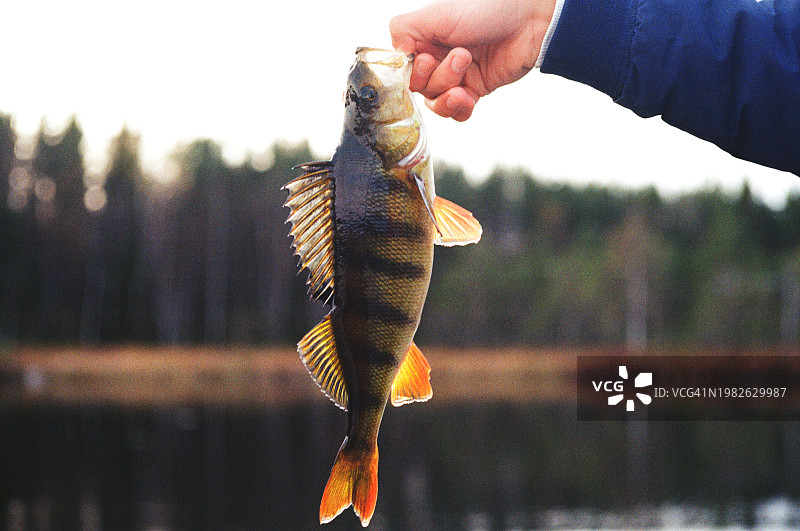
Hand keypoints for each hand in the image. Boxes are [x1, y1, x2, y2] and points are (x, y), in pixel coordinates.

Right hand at [390, 0, 554, 120]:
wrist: (530, 22)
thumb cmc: (486, 10)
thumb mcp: (435, 14)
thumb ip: (402, 31)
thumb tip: (393, 57)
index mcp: (424, 38)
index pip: (403, 69)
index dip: (412, 73)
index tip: (427, 60)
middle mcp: (436, 57)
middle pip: (419, 89)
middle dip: (438, 78)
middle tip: (461, 56)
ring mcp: (456, 76)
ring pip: (436, 103)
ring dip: (448, 95)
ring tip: (467, 75)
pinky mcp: (474, 90)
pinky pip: (457, 113)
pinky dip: (459, 109)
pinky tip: (469, 98)